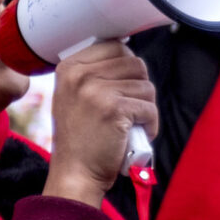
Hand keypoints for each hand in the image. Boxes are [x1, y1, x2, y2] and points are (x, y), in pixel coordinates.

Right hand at [42, 41, 157, 206]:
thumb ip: (93, 74)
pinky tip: (135, 135)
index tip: (121, 89)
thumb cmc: (80, 139)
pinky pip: (149, 108)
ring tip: (130, 125)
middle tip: (128, 110)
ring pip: (146, 86)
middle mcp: (79, 75)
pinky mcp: (114, 108)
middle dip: (139, 89)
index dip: (127, 68)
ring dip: (145, 108)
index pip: (115, 46)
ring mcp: (95, 90)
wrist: (75, 173)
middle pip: (135, 63)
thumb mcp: (73, 97)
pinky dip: (150, 125)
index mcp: (69, 68)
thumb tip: (129, 56)